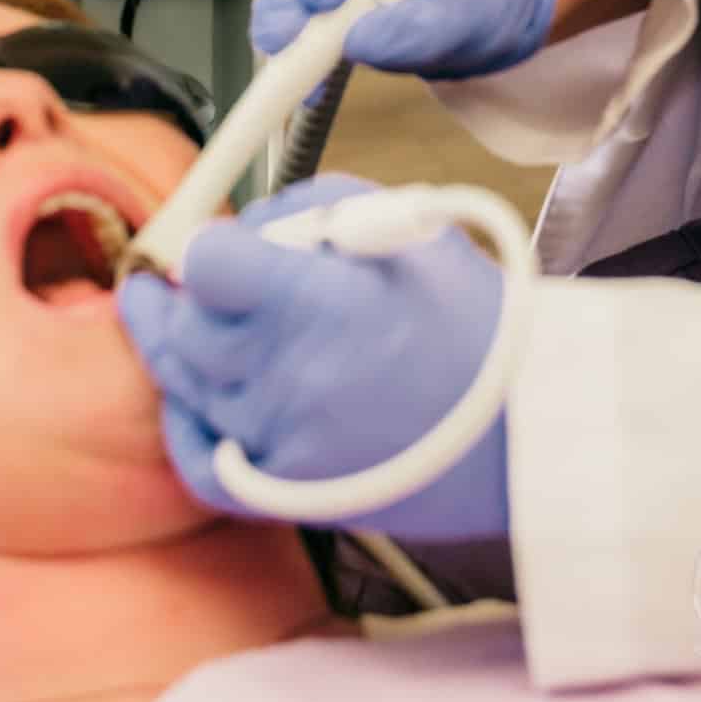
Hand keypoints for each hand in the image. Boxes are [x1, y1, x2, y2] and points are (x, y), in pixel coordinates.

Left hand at [119, 175, 509, 541]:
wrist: (526, 425)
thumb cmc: (468, 317)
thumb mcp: (396, 224)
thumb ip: (304, 210)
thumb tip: (243, 229)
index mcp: (316, 303)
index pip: (207, 263)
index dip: (206, 246)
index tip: (218, 246)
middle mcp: (288, 375)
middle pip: (186, 325)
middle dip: (182, 294)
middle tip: (190, 279)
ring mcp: (283, 440)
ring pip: (185, 384)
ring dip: (174, 346)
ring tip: (174, 317)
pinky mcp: (289, 491)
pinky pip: (200, 463)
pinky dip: (183, 427)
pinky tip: (185, 396)